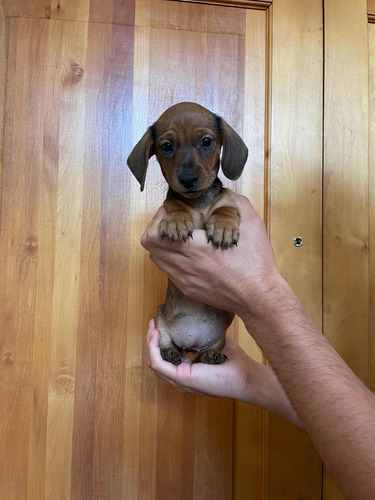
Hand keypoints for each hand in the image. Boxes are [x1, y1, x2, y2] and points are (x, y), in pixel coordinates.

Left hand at [141, 191, 280, 319]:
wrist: (258, 297)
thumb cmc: (255, 264)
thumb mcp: (251, 224)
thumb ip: (235, 202)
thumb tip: (223, 192)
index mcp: (195, 249)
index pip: (155, 235)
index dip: (159, 219)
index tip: (172, 212)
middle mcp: (185, 266)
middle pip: (150, 247)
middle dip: (158, 229)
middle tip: (174, 222)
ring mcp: (184, 280)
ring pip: (157, 260)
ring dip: (163, 245)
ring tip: (181, 236)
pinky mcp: (188, 289)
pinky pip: (169, 271)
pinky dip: (172, 259)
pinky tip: (189, 253)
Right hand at [146, 319, 301, 427]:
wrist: (244, 375)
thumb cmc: (233, 362)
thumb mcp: (213, 345)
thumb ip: (202, 338)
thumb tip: (196, 323)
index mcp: (187, 372)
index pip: (166, 358)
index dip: (160, 341)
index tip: (161, 325)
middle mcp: (181, 378)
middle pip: (156, 359)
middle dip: (152, 340)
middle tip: (153, 323)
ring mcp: (180, 380)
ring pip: (154, 361)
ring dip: (150, 343)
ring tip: (152, 327)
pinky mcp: (181, 378)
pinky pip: (158, 363)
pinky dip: (154, 349)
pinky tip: (157, 335)